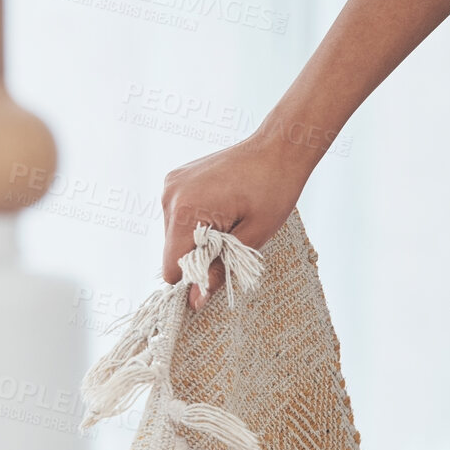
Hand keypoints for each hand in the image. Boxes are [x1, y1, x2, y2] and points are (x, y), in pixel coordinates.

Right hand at [160, 130, 313, 308]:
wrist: (278, 148)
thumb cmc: (272, 190)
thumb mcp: (252, 238)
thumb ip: (220, 270)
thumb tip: (196, 301)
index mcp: (185, 210)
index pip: (172, 267)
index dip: (194, 279)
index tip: (220, 272)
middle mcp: (171, 196)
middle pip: (173, 251)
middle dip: (201, 256)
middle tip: (234, 239)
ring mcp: (172, 184)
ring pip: (176, 234)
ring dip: (201, 239)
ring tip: (230, 221)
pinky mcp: (177, 179)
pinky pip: (181, 215)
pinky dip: (199, 222)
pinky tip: (223, 209)